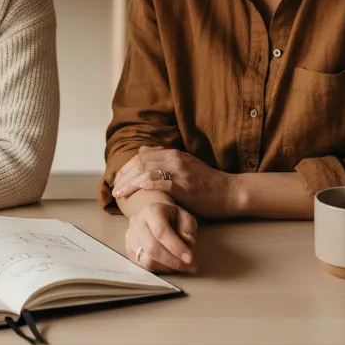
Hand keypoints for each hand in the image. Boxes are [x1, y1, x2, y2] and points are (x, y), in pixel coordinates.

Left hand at [112, 147, 239, 217]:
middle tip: (114, 188)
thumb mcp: (185, 164)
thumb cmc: (207, 182)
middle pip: (140, 163)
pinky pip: (159, 183)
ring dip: (129, 183)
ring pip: (146, 172)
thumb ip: (164, 158)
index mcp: (173, 153)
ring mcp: (179, 171)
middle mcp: (174, 159)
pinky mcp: (183, 185)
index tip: (118, 179)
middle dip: (124, 175)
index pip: (142, 156)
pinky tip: (135, 193)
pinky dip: (144, 187)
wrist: (229, 192)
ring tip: (120, 194)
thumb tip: (143, 150)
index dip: (127, 167)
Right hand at [124, 199, 197, 272]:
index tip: (190, 258)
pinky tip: (169, 265)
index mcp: (152, 211)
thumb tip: (188, 242)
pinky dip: (160, 269)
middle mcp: (137, 223)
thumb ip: (188, 228)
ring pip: (147, 260)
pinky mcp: (129, 250)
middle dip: (173, 261)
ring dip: (167, 267)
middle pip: (152, 247)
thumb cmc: (172, 217)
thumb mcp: (185, 217)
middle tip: (189, 266)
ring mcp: (131, 237)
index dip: (176, 247)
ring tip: (181, 266)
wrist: (154, 215)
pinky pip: (144, 266)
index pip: (161, 231)